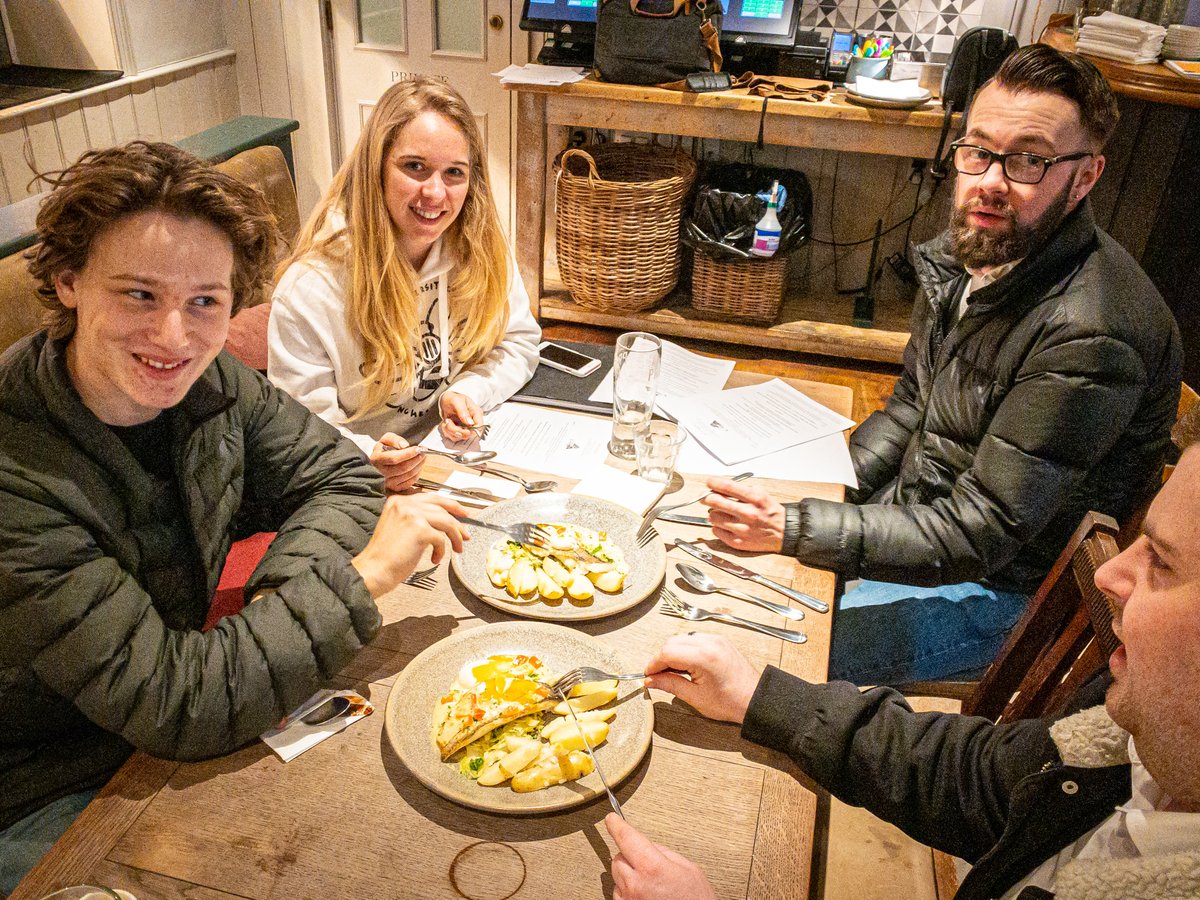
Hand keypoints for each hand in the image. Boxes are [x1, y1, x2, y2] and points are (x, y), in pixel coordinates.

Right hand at [352, 494, 468, 596]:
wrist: (374, 570)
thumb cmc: (386, 555)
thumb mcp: (400, 528)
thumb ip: (417, 519)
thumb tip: (444, 521)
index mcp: (397, 501)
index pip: (430, 497)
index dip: (449, 504)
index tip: (461, 512)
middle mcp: (404, 504)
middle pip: (441, 506)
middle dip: (457, 519)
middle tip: (466, 532)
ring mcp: (412, 515)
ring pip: (446, 521)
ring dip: (456, 536)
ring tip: (457, 549)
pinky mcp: (419, 530)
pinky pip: (441, 538)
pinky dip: (442, 550)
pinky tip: (435, 559)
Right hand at [370, 433, 424, 491]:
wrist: (379, 462)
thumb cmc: (384, 450)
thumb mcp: (386, 440)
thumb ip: (394, 440)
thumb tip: (405, 446)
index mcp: (376, 459)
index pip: (394, 458)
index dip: (408, 454)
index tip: (418, 449)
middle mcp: (381, 472)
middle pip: (403, 468)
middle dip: (416, 459)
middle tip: (423, 452)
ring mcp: (387, 482)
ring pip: (408, 475)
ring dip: (419, 465)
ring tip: (422, 458)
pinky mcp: (395, 487)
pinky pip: (410, 482)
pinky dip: (417, 473)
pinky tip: (418, 466)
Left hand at [439, 391, 483, 443]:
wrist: (445, 400)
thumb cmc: (452, 398)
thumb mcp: (457, 401)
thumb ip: (463, 411)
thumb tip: (470, 423)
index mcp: (476, 413)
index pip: (479, 426)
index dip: (471, 430)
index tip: (461, 427)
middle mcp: (472, 422)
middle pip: (469, 434)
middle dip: (456, 430)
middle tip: (449, 421)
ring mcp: (465, 427)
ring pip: (460, 437)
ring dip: (450, 430)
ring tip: (447, 421)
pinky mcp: (459, 431)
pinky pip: (453, 437)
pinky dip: (447, 432)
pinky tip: (446, 423)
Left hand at [606, 813, 715, 899]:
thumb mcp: (688, 868)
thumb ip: (664, 853)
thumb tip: (648, 845)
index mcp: (653, 868)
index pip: (627, 838)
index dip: (618, 826)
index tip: (612, 820)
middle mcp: (636, 885)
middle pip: (618, 858)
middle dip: (628, 855)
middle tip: (645, 861)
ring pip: (616, 877)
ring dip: (627, 875)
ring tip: (649, 883)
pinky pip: (619, 894)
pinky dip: (627, 891)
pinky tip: (644, 893)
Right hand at [643, 634, 759, 723]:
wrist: (755, 699)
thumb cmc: (730, 702)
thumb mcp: (695, 697)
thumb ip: (670, 685)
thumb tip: (651, 680)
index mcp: (703, 657)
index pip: (667, 652)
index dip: (654, 664)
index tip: (648, 675)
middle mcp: (709, 643)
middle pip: (672, 642)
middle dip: (662, 658)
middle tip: (658, 676)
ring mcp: (716, 639)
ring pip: (682, 639)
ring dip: (673, 653)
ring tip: (674, 673)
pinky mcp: (719, 640)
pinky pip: (694, 639)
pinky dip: (685, 649)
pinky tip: (686, 665)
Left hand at [702, 476, 785, 551]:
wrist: (784, 533)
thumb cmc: (770, 513)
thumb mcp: (761, 494)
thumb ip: (742, 490)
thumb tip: (719, 488)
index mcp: (754, 499)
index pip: (727, 486)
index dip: (713, 482)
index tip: (709, 482)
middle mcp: (748, 513)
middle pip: (715, 501)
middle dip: (707, 497)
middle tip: (707, 497)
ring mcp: (742, 529)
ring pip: (713, 517)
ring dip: (714, 513)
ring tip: (721, 513)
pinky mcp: (737, 542)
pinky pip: (716, 531)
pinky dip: (717, 526)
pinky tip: (725, 524)